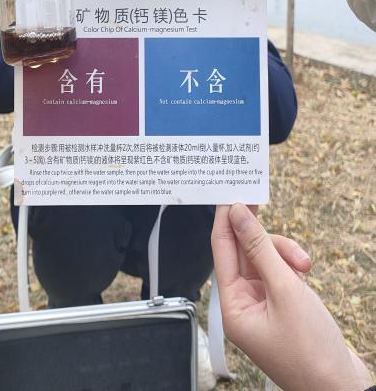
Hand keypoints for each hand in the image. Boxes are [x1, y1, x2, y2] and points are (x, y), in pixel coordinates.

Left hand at [212, 204, 372, 390]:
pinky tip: (304, 272)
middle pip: (244, 252)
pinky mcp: (281, 305)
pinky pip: (279, 273)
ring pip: (265, 259)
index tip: (229, 195)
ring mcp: (262, 304)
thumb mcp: (285, 290)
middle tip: (260, 202)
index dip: (224, 220)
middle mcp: (242, 303)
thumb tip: (237, 215)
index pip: (221, 250)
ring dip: (283, 254)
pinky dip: (291, 267)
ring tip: (304, 264)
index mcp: (232, 305)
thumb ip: (259, 248)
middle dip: (261, 236)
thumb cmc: (312, 351)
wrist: (343, 387)